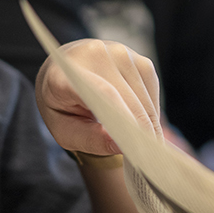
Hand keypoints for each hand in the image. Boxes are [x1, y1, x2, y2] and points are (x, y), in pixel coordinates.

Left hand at [34, 39, 163, 155]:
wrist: (65, 71)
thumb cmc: (62, 105)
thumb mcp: (64, 130)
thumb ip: (90, 139)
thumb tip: (122, 145)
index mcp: (64, 74)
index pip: (101, 92)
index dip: (122, 118)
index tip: (137, 147)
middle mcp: (94, 55)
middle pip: (129, 99)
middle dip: (141, 132)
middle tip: (148, 160)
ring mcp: (119, 52)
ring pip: (144, 97)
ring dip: (148, 123)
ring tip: (143, 145)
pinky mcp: (138, 57)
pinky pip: (151, 90)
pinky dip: (150, 110)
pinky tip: (139, 121)